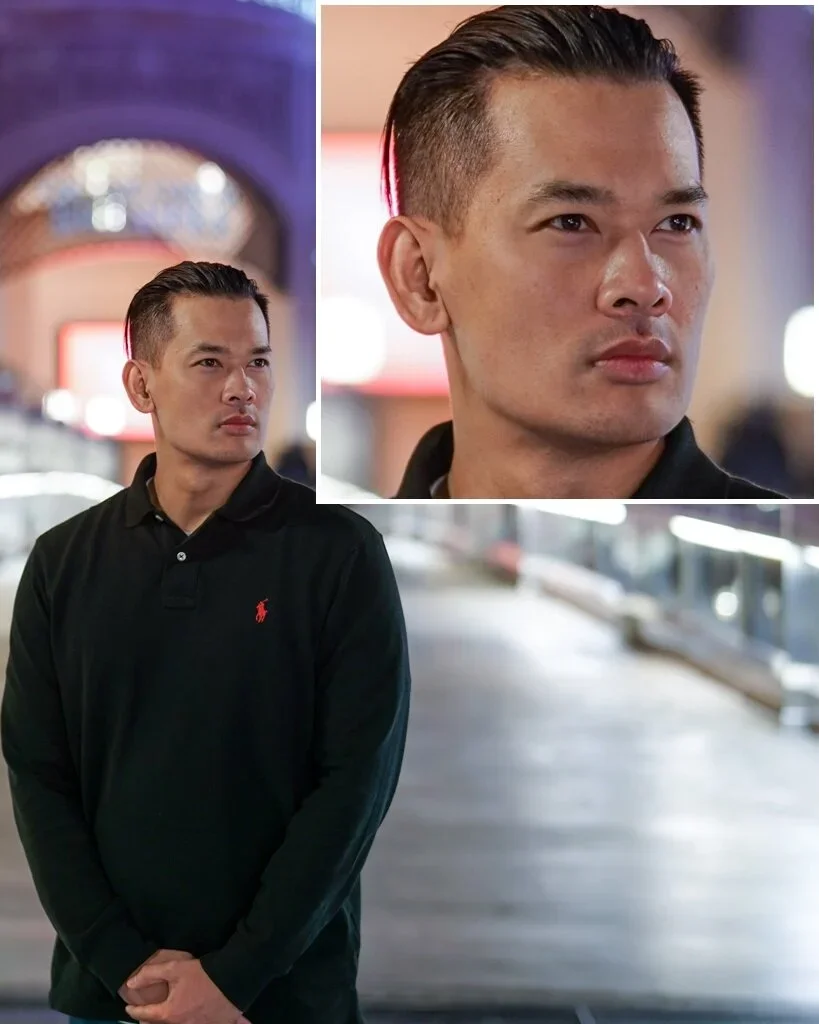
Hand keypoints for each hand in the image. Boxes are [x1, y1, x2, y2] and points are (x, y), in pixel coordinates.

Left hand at [124, 958, 246, 1023]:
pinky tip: (194, 1017)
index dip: (134, 1010)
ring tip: (166, 1017)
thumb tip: (131, 983)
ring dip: (167, 1022)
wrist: (232, 979)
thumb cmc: (202, 974)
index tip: (127, 1008)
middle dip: (149, 1021)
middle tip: (143, 1018)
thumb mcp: (174, 968)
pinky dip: (194, 1022)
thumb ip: (150, 974)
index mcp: (169, 1013)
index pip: (146, 1014)